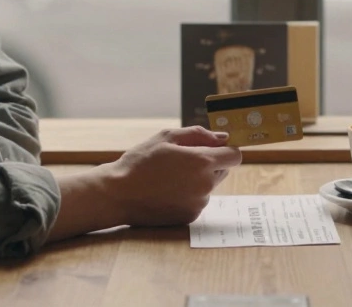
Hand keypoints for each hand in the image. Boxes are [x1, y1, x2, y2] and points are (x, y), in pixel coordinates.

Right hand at [102, 126, 241, 226]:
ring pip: (209, 186)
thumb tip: (223, 138)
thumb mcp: (167, 137)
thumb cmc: (140, 162)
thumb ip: (199, 135)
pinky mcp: (190, 217)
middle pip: (223, 170)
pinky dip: (188, 195)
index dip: (225, 150)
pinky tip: (167, 192)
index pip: (234, 156)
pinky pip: (197, 201)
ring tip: (169, 177)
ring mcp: (198, 204)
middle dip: (210, 163)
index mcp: (202, 162)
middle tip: (183, 161)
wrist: (117, 194)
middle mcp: (205, 185)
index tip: (213, 148)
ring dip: (198, 180)